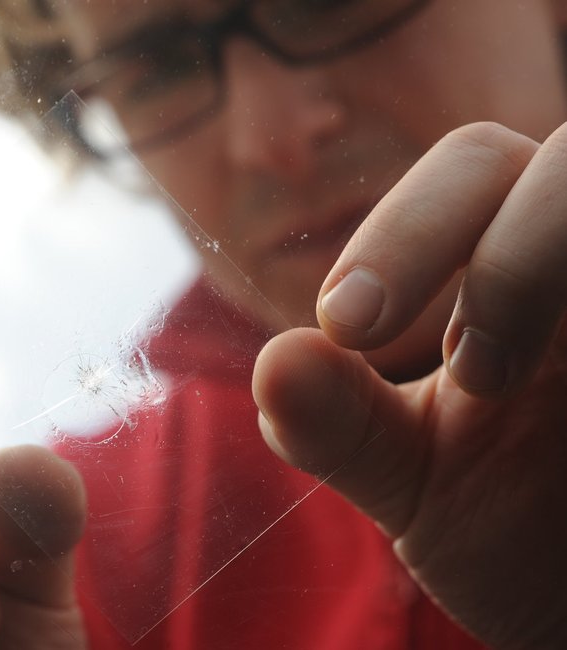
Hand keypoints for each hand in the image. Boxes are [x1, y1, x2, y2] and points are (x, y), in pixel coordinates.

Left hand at [253, 122, 566, 648]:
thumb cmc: (516, 528)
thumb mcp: (413, 478)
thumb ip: (340, 423)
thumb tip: (271, 364)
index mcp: (518, 260)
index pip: (473, 171)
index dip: (403, 229)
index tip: (343, 324)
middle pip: (561, 160)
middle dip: (493, 249)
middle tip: (442, 360)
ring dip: (541, 267)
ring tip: (487, 379)